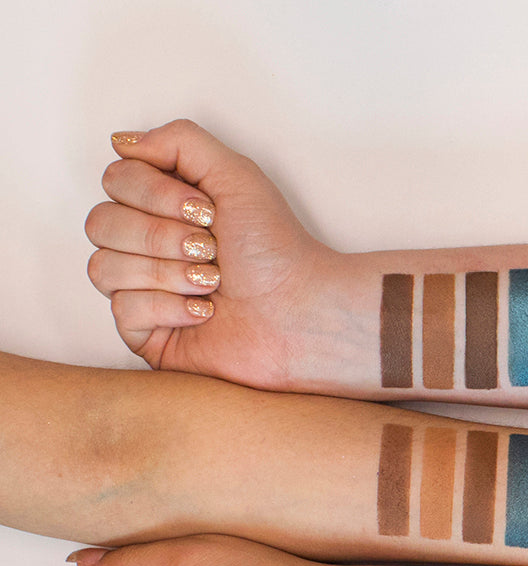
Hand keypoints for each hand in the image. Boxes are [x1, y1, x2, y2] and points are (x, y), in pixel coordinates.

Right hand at [85, 119, 342, 389]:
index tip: (207, 212)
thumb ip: (180, 141)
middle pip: (100, 222)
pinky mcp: (147, 334)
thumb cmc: (278, 252)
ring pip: (102, 267)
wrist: (301, 314)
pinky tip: (205, 313)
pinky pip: (121, 310)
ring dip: (167, 272)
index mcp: (165, 208)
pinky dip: (168, 307)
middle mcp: (150, 247)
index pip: (114, 180)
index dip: (155, 193)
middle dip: (162, 235)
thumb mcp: (236, 174)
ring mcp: (144, 292)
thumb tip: (123, 143)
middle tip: (212, 249)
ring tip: (213, 283)